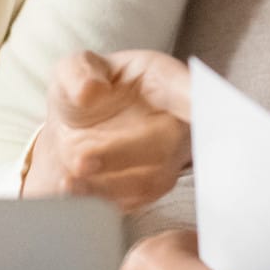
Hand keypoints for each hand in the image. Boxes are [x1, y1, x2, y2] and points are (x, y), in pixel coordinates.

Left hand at [22, 50, 191, 212]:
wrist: (75, 129)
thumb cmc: (85, 92)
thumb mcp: (72, 70)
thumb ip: (77, 73)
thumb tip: (90, 90)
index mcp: (165, 81)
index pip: (191, 91)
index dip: (199, 102)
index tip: (197, 110)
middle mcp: (177, 121)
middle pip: (168, 140)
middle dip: (124, 152)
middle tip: (81, 159)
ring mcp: (168, 158)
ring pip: (152, 177)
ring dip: (109, 182)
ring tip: (70, 177)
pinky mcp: (151, 187)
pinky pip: (135, 199)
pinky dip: (101, 197)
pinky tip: (72, 187)